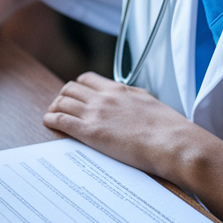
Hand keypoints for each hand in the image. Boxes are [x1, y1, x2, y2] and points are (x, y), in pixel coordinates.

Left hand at [43, 72, 222, 183]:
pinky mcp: (90, 132)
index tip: (75, 96)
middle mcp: (105, 97)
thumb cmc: (170, 130)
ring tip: (52, 115)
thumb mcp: (151, 105)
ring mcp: (96, 113)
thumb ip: (135, 101)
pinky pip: (61, 119)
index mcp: (120, 90)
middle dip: (63, 96)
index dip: (77, 87)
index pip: (88, 79)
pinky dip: (51, 119)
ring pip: (62, 100)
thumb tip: (133, 103)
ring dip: (54, 107)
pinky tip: (48, 122)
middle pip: (70, 88)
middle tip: (61, 107)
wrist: (174, 143)